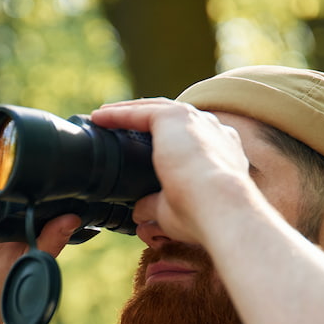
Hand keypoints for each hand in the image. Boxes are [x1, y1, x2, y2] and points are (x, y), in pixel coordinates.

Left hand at [90, 98, 255, 245]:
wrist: (218, 205)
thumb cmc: (203, 214)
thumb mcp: (175, 211)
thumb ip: (155, 206)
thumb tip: (138, 213)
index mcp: (224, 152)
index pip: (194, 140)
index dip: (170, 141)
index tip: (150, 147)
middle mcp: (214, 131)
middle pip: (175, 119)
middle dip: (148, 120)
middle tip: (123, 126)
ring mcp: (196, 120)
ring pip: (156, 109)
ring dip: (129, 112)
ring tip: (105, 117)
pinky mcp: (175, 117)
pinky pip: (140, 112)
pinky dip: (118, 114)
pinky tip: (99, 118)